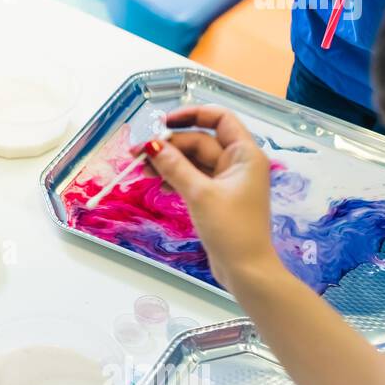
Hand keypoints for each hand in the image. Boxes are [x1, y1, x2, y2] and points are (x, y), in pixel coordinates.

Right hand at [145, 105, 280, 290]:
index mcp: (244, 154)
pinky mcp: (217, 197)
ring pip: (193, 160)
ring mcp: (227, 181)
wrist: (246, 270)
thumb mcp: (199, 194)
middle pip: (200, 141)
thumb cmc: (231, 230)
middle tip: (138, 154)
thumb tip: (152, 145)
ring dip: (169, 162)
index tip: (163, 122)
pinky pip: (193, 177)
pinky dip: (176, 177)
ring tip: (142, 170)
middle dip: (170, 145)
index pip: (220, 118)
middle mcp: (238, 163)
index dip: (192, 114)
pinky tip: (158, 183)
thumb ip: (175, 166)